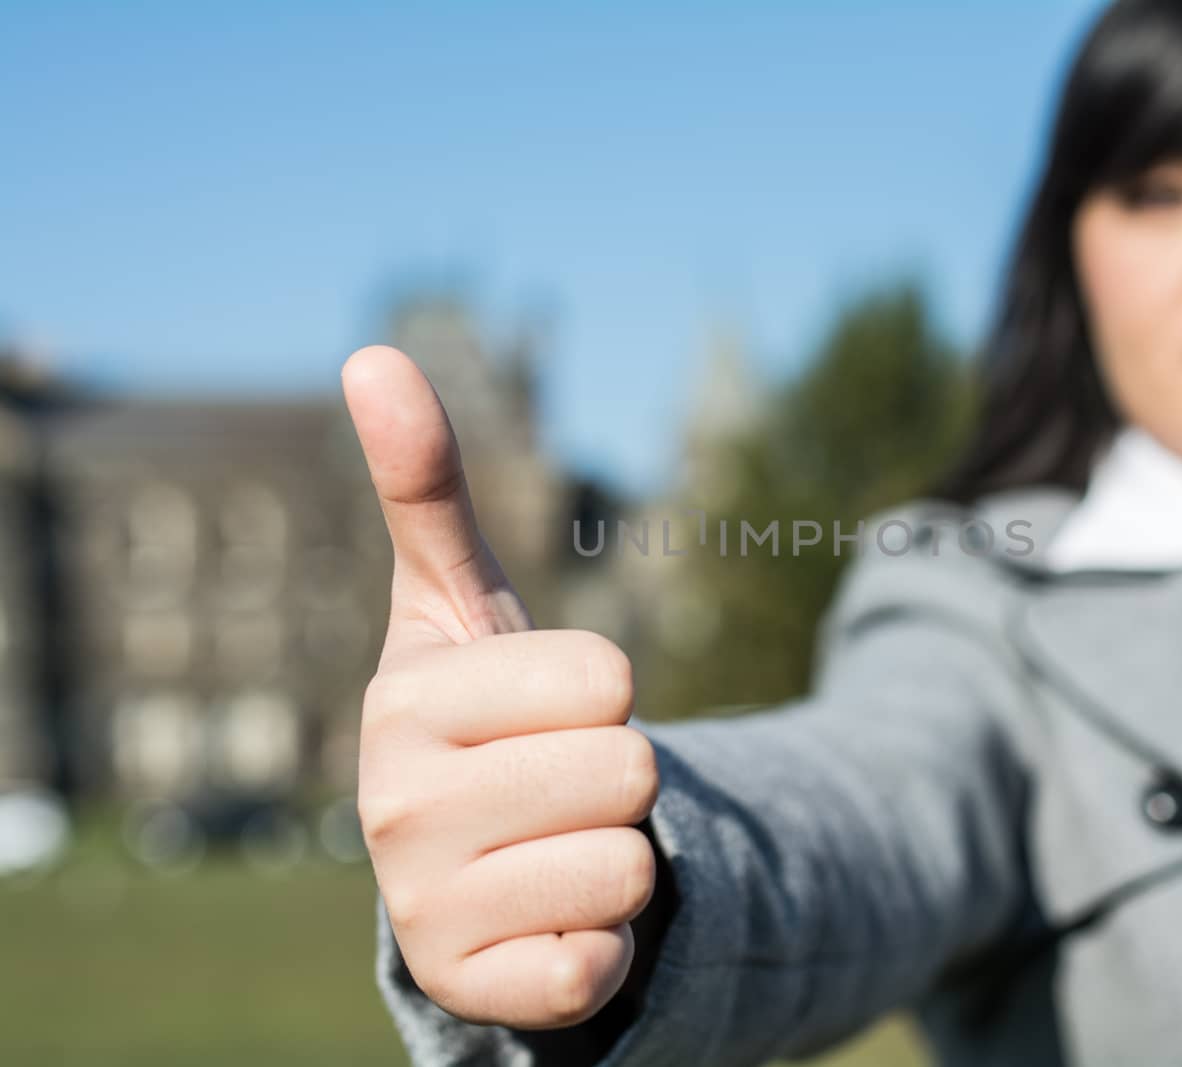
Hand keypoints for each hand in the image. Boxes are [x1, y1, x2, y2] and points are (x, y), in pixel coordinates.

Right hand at [342, 345, 659, 1028]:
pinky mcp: (480, 993)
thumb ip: (428, 488)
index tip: (549, 710)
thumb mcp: (459, 606)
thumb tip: (371, 355)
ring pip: (630, 867)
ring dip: (616, 858)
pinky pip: (605, 963)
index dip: (604, 691)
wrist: (466, 866)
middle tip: (556, 786)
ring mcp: (429, 912)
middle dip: (617, 778)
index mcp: (405, 703)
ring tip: (551, 849)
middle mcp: (394, 811)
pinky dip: (603, 944)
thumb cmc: (481, 719)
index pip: (608, 677)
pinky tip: (548, 923)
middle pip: (629, 770)